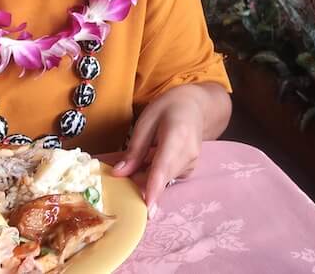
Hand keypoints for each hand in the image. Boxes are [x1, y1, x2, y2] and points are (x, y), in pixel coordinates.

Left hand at [111, 86, 204, 216]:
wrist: (195, 106)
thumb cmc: (168, 108)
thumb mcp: (146, 121)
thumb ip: (134, 149)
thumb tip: (119, 174)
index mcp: (177, 137)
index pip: (163, 168)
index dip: (154, 189)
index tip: (147, 209)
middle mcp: (188, 155)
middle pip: (159, 179)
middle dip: (138, 180)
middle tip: (123, 166)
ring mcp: (191, 165)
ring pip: (162, 181)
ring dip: (145, 176)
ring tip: (143, 153)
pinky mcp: (189, 171)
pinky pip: (166, 179)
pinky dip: (154, 175)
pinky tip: (153, 158)